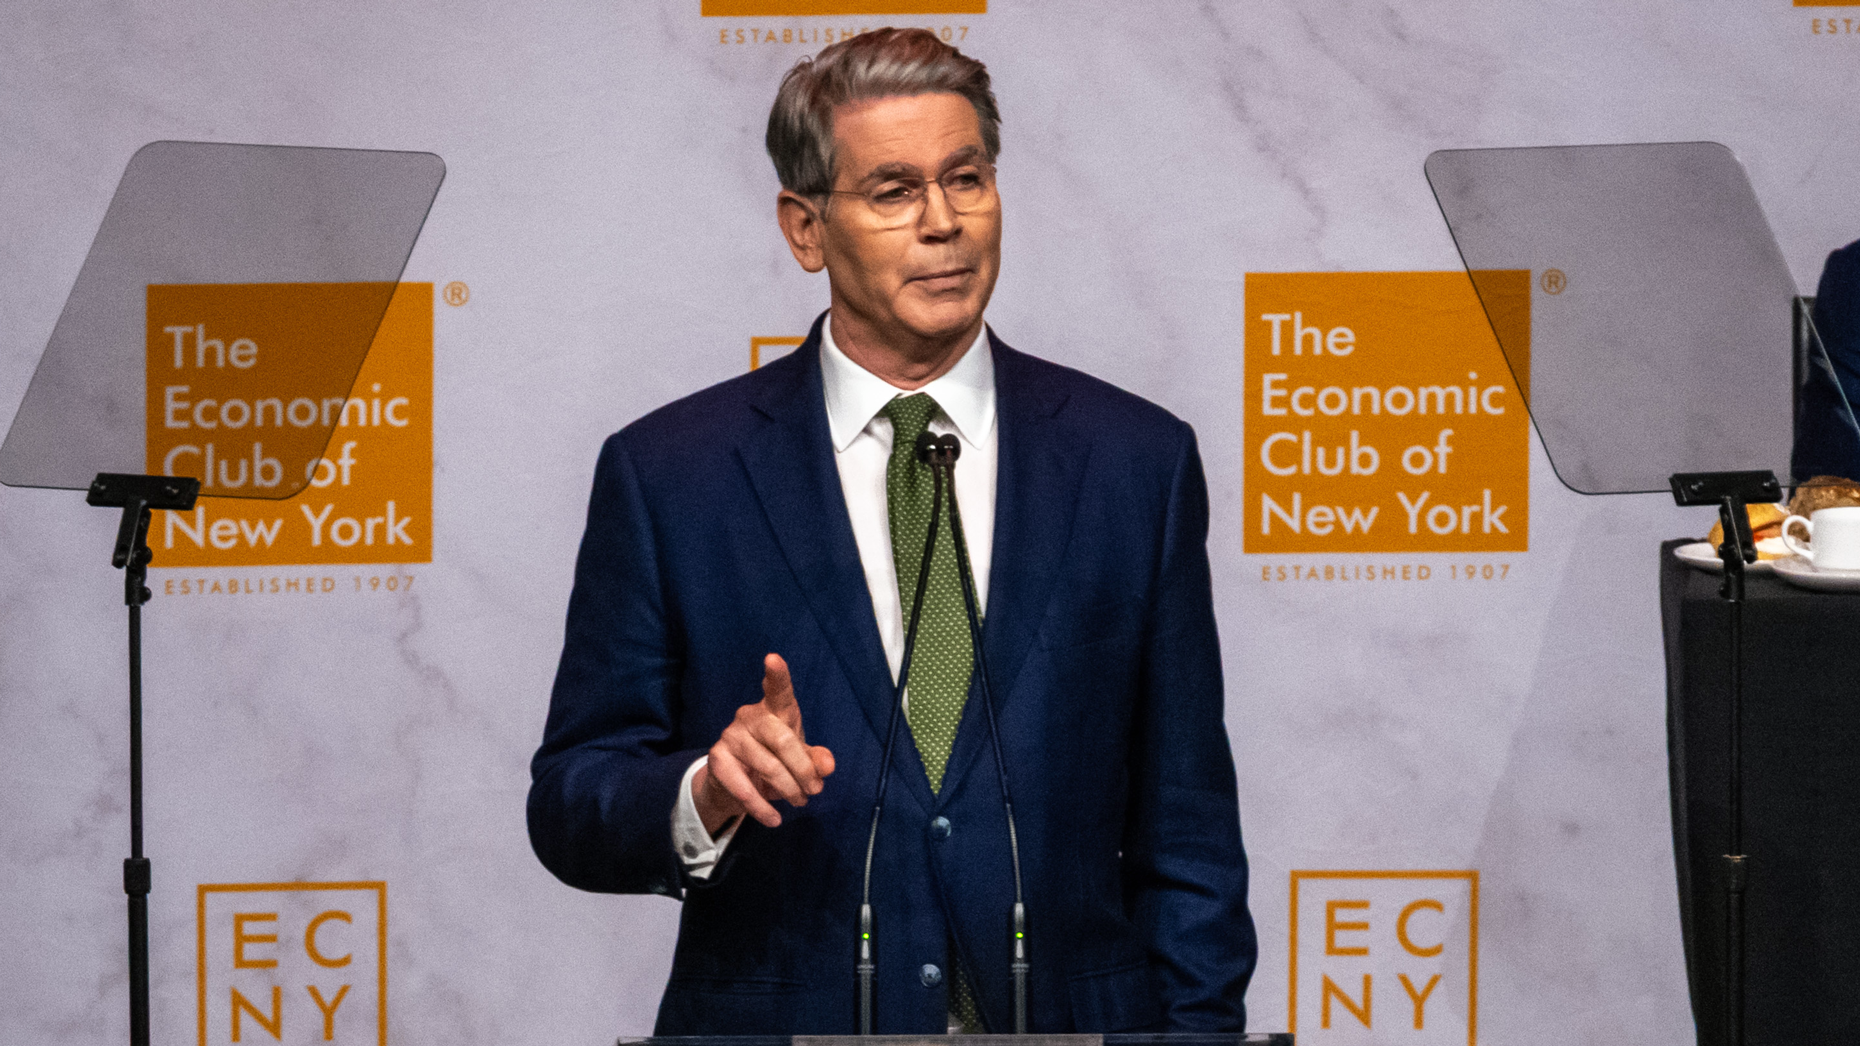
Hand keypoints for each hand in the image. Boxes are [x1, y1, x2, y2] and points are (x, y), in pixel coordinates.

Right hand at [693, 653, 836, 831]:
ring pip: (768, 766)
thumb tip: (827, 766)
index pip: (778, 690)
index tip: (773, 659)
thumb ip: (816, 760)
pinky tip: (774, 819)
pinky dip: (763, 808)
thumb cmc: (774, 760)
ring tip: (800, 802)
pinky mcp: (718, 760)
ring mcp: (731, 736)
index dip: (777, 675)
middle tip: (814, 791)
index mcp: (774, 709)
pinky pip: (744, 788)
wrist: (735, 784)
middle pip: (782, 740)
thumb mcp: (800, 759)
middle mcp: (750, 716)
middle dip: (803, 770)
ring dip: (789, 790)